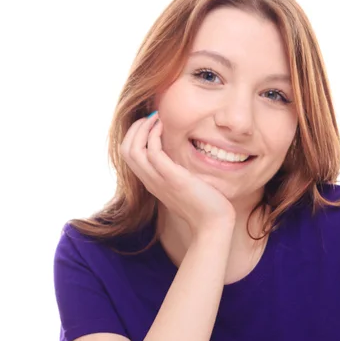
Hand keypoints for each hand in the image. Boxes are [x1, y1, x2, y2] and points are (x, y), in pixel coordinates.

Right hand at [120, 113, 235, 236]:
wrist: (214, 224)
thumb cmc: (206, 206)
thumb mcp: (186, 185)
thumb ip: (178, 172)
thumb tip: (183, 158)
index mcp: (153, 183)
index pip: (129, 155)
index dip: (135, 136)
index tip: (151, 123)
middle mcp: (152, 182)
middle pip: (125, 150)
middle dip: (135, 128)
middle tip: (153, 116)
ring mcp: (160, 181)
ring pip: (133, 150)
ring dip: (143, 128)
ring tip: (158, 117)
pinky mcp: (174, 179)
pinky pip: (153, 152)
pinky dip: (155, 136)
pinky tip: (165, 127)